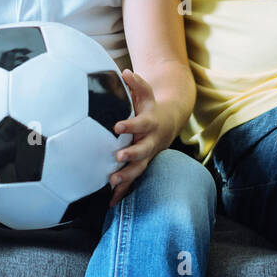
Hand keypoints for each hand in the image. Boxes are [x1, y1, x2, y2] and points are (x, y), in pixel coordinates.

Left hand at [106, 69, 172, 207]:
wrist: (166, 124)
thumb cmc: (149, 107)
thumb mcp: (146, 93)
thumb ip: (136, 83)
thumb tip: (125, 71)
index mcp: (149, 124)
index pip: (140, 124)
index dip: (130, 125)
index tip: (116, 126)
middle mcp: (150, 142)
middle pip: (142, 151)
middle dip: (131, 155)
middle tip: (117, 158)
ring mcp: (146, 156)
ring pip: (138, 169)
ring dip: (127, 177)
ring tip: (112, 183)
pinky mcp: (141, 167)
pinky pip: (133, 182)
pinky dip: (122, 193)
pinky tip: (110, 204)